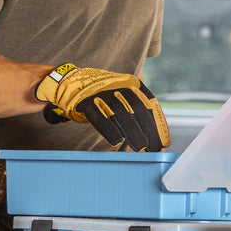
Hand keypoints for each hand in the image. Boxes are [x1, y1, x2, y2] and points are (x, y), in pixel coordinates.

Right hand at [35, 64, 170, 150]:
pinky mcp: (85, 101)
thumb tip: (151, 138)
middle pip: (138, 109)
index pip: (150, 104)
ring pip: (120, 112)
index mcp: (130, 83)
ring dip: (132, 131)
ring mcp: (101, 92)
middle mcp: (118, 85)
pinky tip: (116, 141)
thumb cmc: (98, 95)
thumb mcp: (119, 94)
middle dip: (148, 130)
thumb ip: (134, 111)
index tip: (164, 142)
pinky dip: (108, 129)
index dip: (158, 124)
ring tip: (141, 147)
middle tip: (154, 148)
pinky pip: (98, 116)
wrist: (67, 81)